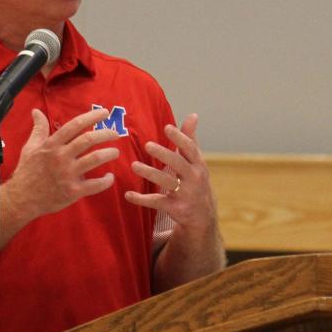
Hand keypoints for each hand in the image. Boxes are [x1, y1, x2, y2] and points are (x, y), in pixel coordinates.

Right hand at [4, 107, 120, 223]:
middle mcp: (61, 157)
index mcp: (52, 145)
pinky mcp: (73, 191)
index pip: (75, 126)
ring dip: (109, 154)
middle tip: (115, 133)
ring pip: (95, 159)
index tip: (105, 113)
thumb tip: (36, 111)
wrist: (22, 198)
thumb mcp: (30, 147)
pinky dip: (106, 181)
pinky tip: (110, 177)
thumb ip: (38, 128)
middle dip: (105, 134)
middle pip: (88, 140)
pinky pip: (95, 185)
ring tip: (115, 152)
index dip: (92, 117)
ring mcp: (68, 174)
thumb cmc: (27, 171)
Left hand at [125, 113, 217, 233]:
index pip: (190, 149)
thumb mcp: (196, 162)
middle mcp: (194, 178)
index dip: (180, 137)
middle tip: (147, 145)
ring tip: (134, 165)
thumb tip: (193, 115)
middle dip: (164, 154)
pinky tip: (128, 195)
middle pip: (179, 164)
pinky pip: (157, 202)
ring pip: (167, 182)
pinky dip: (141, 199)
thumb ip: (190, 140)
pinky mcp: (176, 208)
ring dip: (150, 173)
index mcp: (198, 165)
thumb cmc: (196, 182)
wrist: (203, 216)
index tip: (167, 127)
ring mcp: (186, 194)